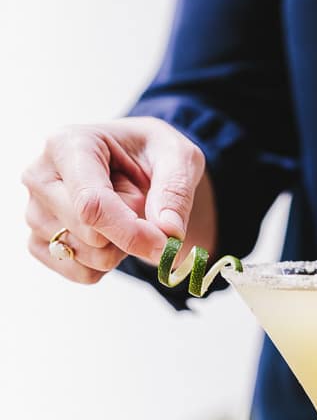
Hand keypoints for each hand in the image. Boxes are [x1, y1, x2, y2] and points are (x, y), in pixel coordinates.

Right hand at [22, 117, 213, 284]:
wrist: (137, 163)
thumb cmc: (152, 154)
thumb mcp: (178, 157)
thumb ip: (176, 191)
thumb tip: (168, 231)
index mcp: (68, 145)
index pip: (90, 203)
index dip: (130, 231)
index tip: (164, 244)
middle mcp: (40, 177)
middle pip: (91, 235)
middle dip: (132, 233)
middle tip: (141, 204)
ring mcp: (34, 212)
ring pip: (89, 258)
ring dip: (122, 247)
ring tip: (123, 213)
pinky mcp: (39, 242)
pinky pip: (82, 274)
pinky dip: (108, 264)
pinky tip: (111, 234)